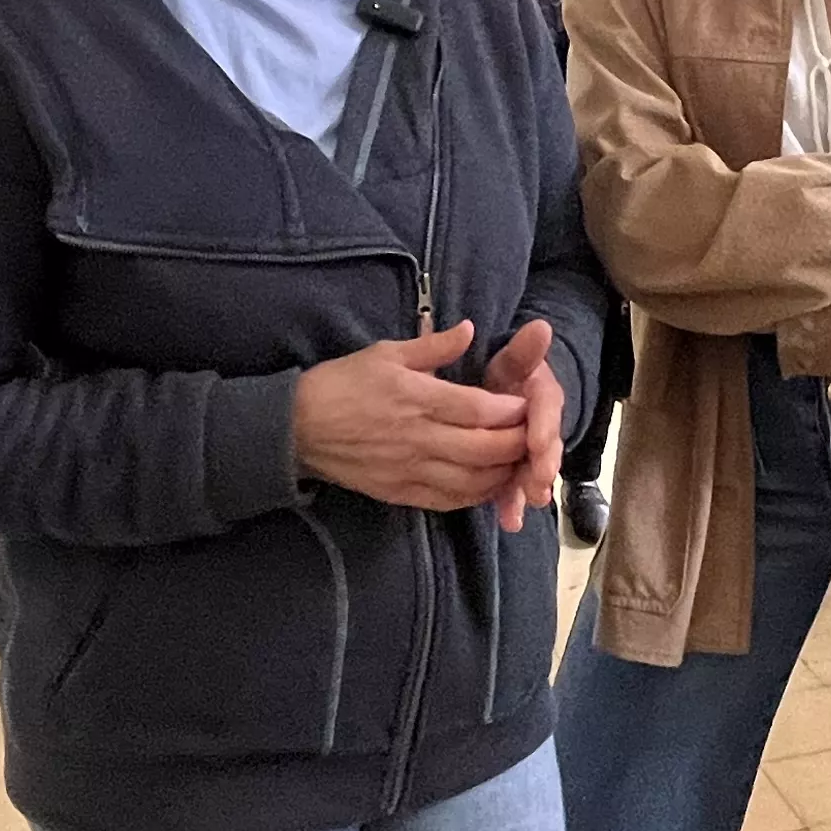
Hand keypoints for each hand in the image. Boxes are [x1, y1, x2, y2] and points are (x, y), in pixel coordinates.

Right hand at [292, 323, 530, 511]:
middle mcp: (419, 438)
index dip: (510, 410)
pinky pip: (449, 500)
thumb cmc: (342, 383)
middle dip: (516, 443)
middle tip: (532, 434)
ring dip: (502, 472)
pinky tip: (488, 483)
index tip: (526, 404)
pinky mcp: (401, 493)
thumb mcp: (386, 353)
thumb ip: (433, 346)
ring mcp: (411, 470)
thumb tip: (469, 330)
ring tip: (517, 460)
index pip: (478, 409)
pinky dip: (475, 495)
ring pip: (472, 479)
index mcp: (417, 398)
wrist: (298, 428)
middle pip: (484, 448)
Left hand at [482, 319, 568, 535]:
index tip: (537, 443)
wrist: (507, 390)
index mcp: (543, 398)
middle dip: (541, 467)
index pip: (546, 411)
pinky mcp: (518, 469)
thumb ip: (525, 349)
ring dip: (529, 489)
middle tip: (537, 485)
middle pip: (546, 448)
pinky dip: (513, 504)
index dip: (543, 428)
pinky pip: (516, 487)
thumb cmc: (508, 373)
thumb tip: (542, 326)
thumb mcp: (513, 358)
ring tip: (526, 505)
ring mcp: (532, 451)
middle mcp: (543, 427)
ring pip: (533, 471)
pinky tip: (509, 521)